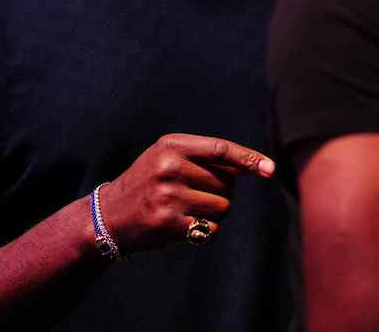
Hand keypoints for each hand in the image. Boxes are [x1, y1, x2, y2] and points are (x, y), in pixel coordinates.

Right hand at [101, 134, 274, 250]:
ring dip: (215, 214)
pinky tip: (190, 229)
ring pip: (222, 207)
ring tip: (192, 212)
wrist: (109, 214)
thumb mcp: (169, 158)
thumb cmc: (148, 182)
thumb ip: (206, 159)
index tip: (269, 169)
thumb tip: (252, 166)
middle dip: (222, 193)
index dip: (248, 158)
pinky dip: (208, 233)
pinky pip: (210, 229)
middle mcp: (169, 167)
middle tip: (198, 197)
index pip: (220, 149)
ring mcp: (168, 195)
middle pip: (227, 183)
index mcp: (171, 145)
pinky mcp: (168, 223)